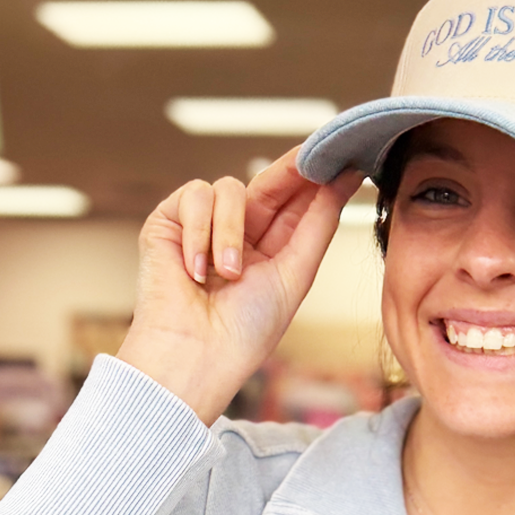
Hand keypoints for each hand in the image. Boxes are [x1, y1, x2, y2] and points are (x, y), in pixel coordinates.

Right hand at [117, 149, 361, 423]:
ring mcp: (201, 226)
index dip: (315, 179)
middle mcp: (236, 234)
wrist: (194, 357)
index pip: (294, 203)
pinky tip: (195, 270)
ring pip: (229, 189)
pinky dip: (199, 233)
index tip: (343, 158)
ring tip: (227, 275)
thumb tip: (346, 179)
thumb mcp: (294, 274)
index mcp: (269, 250)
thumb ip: (318, 224)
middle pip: (267, 183)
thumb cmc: (244, 332)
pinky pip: (194, 197)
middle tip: (312, 157)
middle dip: (289, 172)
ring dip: (231, 231)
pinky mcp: (168, 222)